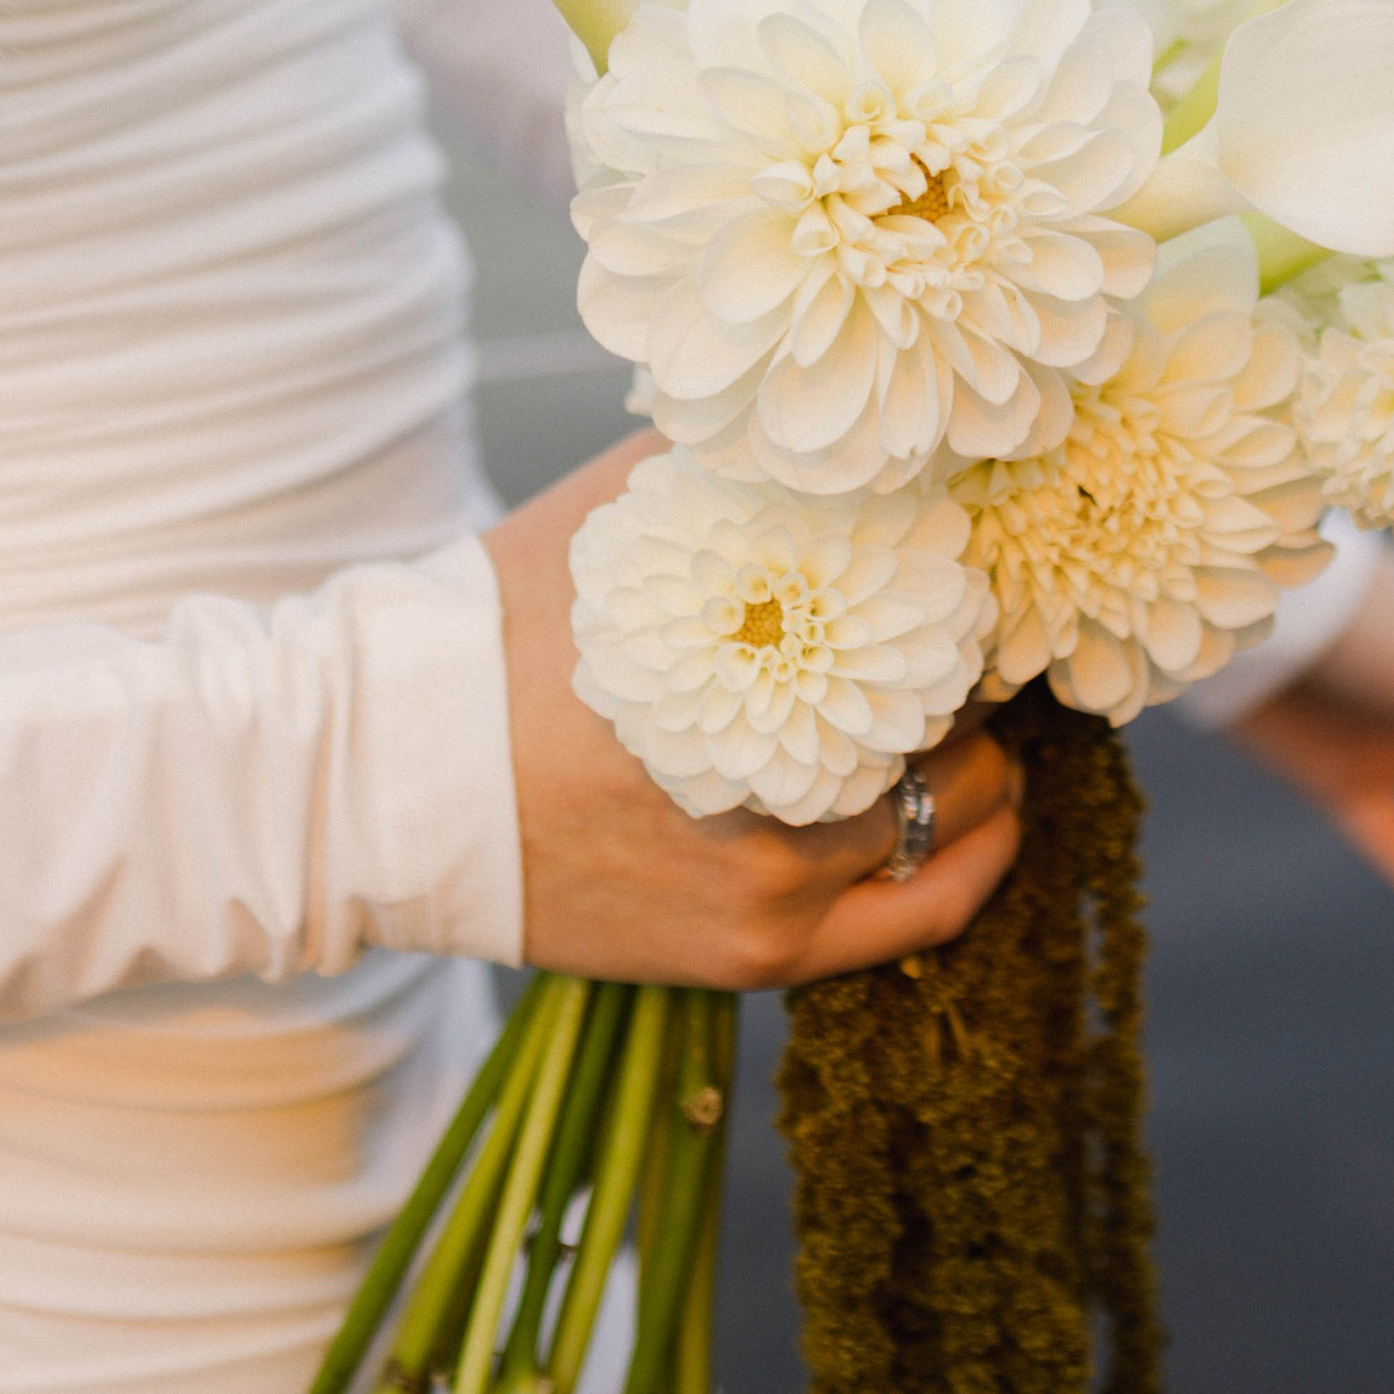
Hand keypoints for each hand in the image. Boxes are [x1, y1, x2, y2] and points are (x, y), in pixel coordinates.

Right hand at [490, 436, 1022, 988]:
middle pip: (955, 715)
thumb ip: (753, 471)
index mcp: (760, 648)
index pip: (937, 621)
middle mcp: (785, 772)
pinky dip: (975, 860)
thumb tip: (864, 441)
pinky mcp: (753, 952)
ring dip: (977, 761)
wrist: (395, 771)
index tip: (968, 579)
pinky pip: (921, 914)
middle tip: (971, 645)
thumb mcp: (634, 510)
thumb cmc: (509, 622)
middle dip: (971, 677)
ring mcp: (774, 879)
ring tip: (969, 721)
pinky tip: (998, 816)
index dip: (966, 598)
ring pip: (953, 811)